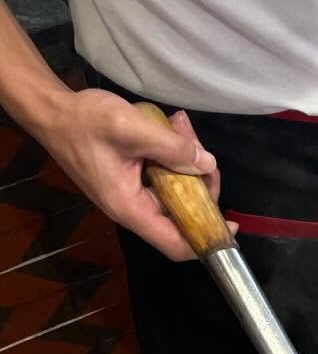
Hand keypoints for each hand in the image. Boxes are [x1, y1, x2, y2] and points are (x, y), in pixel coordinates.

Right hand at [35, 89, 233, 260]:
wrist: (50, 109)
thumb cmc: (83, 121)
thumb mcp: (131, 128)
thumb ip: (172, 148)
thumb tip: (207, 164)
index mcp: (130, 208)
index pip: (175, 244)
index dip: (206, 239)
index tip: (230, 225)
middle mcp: (133, 207)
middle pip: (183, 211)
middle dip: (200, 182)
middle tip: (199, 148)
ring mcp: (133, 193)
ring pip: (177, 189)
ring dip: (187, 160)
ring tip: (181, 127)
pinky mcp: (133, 178)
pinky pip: (164, 174)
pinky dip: (172, 153)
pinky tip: (172, 127)